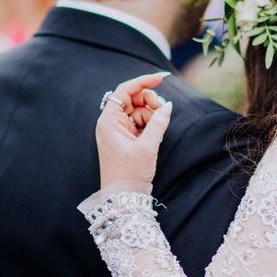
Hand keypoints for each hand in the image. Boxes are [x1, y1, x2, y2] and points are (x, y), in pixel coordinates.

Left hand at [95, 73, 172, 188]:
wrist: (123, 198)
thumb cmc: (129, 174)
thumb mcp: (147, 147)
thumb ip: (158, 122)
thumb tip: (168, 105)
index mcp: (109, 121)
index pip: (125, 90)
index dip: (143, 81)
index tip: (161, 78)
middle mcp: (111, 123)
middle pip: (132, 99)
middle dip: (150, 101)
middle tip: (163, 111)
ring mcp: (118, 131)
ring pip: (139, 111)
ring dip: (152, 114)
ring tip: (159, 128)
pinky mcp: (126, 139)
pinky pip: (140, 123)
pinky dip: (150, 124)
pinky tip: (155, 134)